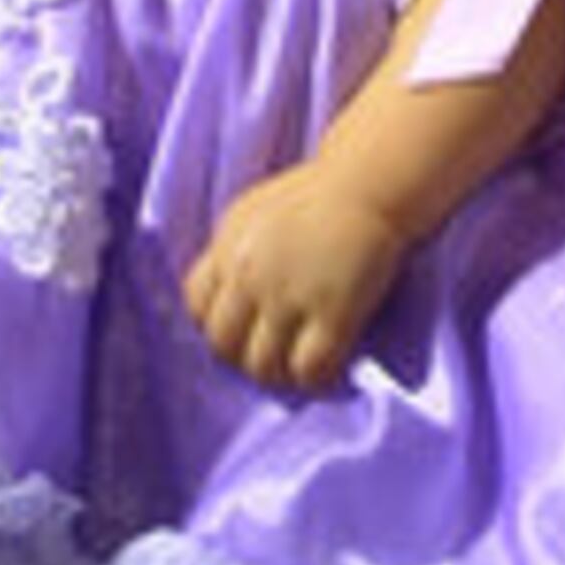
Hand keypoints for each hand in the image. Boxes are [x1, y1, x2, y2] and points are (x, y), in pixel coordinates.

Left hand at [183, 159, 413, 393]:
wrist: (367, 185)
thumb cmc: (316, 195)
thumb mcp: (254, 212)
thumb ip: (234, 252)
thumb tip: (228, 293)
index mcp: (228, 247)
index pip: (196, 305)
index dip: (215, 322)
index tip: (240, 327)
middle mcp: (250, 276)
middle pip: (223, 343)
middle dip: (242, 356)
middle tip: (269, 355)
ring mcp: (289, 296)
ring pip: (262, 366)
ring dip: (278, 374)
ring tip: (297, 368)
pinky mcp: (333, 312)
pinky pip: (309, 369)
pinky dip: (315, 379)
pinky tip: (329, 369)